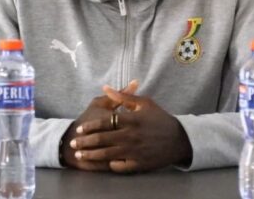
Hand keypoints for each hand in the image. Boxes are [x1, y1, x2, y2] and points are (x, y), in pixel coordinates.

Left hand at [69, 86, 192, 172]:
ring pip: (107, 154)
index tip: (80, 129)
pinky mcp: (139, 164)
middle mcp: (132, 136)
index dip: (90, 126)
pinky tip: (101, 162)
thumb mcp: (145, 103)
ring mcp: (135, 152)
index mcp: (132, 120)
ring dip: (91, 154)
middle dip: (85, 142)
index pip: (105, 123)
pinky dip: (110, 164)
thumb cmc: (160, 119)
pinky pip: (120, 166)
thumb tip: (105, 87)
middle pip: (103, 139)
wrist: (180, 139)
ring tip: (80, 154)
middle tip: (73, 143)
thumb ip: (124, 96)